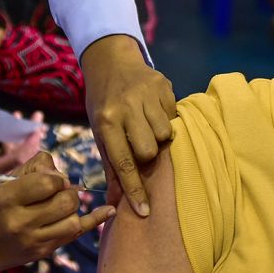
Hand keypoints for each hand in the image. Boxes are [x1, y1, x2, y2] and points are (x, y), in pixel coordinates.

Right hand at [0, 112, 44, 211]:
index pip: (14, 164)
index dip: (26, 148)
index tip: (35, 132)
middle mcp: (3, 181)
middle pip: (24, 160)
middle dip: (33, 139)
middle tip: (38, 119)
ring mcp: (8, 177)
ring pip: (24, 157)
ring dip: (30, 138)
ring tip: (36, 119)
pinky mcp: (8, 172)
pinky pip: (19, 157)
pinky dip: (23, 143)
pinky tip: (24, 126)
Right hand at [0, 152, 115, 272]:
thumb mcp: (5, 182)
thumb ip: (34, 168)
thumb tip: (60, 169)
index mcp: (8, 198)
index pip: (49, 182)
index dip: (55, 177)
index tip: (49, 180)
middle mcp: (21, 221)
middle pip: (66, 200)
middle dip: (67, 191)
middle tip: (56, 192)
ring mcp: (34, 240)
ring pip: (73, 218)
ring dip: (72, 206)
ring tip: (60, 205)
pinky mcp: (44, 252)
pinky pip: (76, 234)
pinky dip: (96, 220)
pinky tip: (110, 210)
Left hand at [81, 35, 175, 216]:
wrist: (110, 61)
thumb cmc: (104, 104)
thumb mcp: (99, 131)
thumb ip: (110, 165)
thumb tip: (115, 202)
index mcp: (107, 121)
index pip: (123, 162)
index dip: (135, 189)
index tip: (144, 211)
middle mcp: (127, 107)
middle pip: (149, 150)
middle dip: (148, 154)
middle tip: (141, 144)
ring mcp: (146, 94)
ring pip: (165, 133)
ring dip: (159, 135)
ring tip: (147, 125)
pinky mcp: (163, 85)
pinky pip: (174, 114)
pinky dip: (166, 117)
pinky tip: (153, 110)